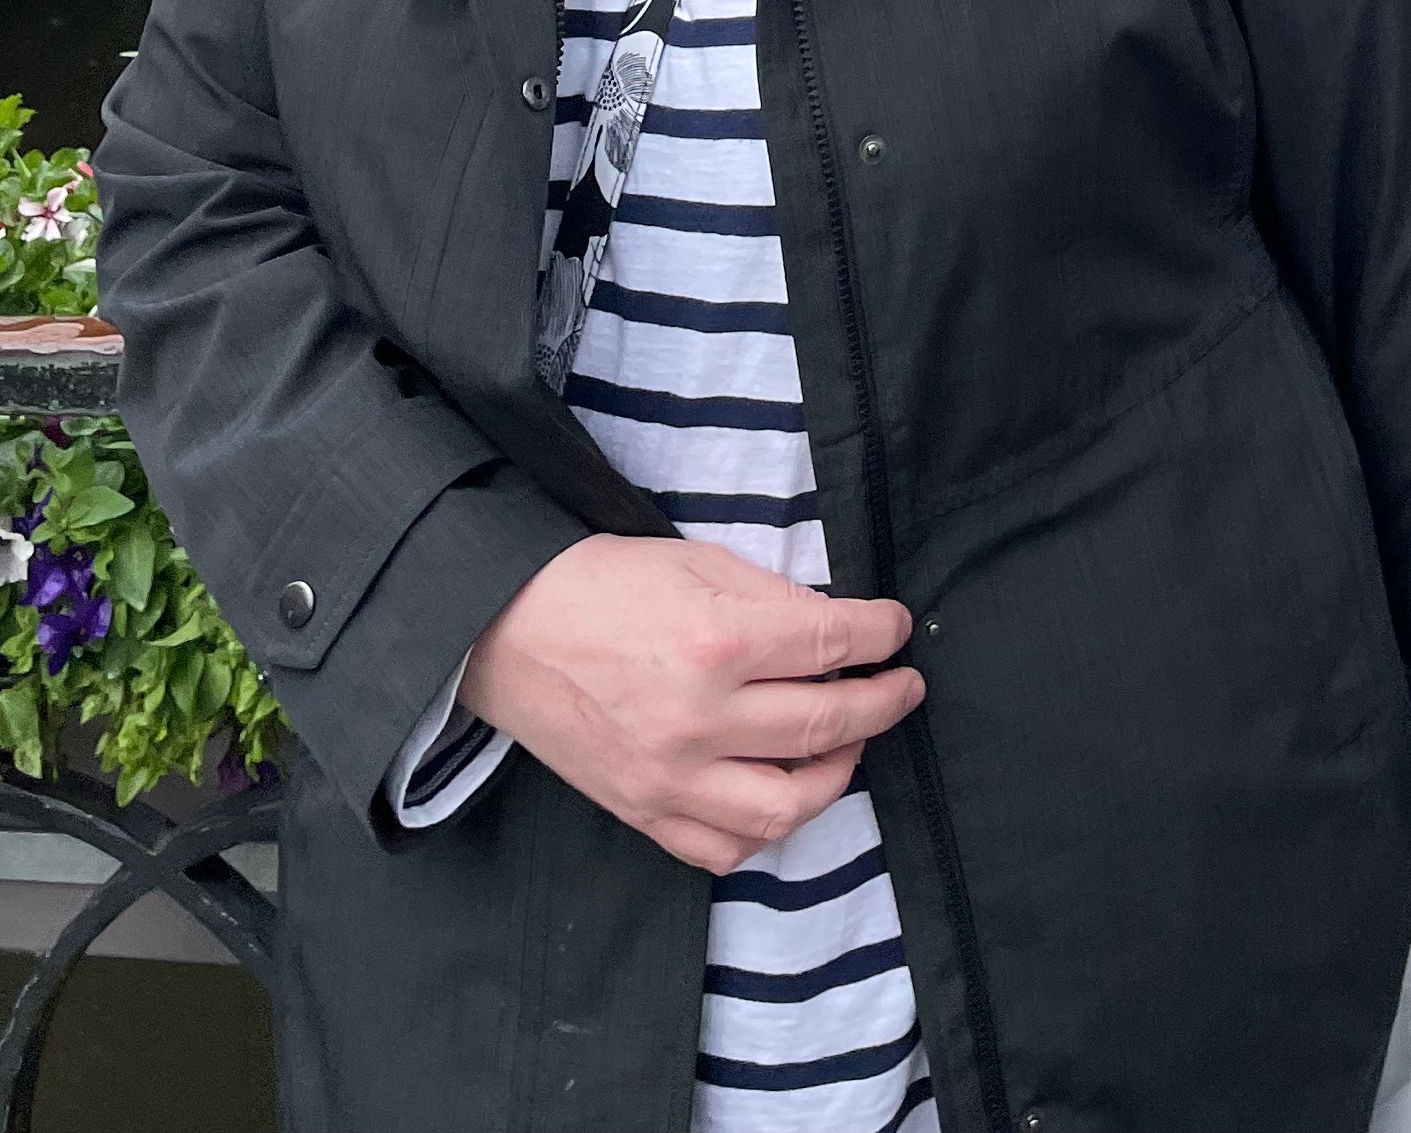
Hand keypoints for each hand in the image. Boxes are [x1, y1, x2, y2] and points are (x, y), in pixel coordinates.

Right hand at [463, 534, 923, 872]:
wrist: (508, 630)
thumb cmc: (603, 583)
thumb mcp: (696, 562)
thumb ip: (771, 599)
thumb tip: (835, 630)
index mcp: (715, 640)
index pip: (830, 645)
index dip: (879, 635)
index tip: (897, 628)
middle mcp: (698, 719)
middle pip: (823, 726)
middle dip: (881, 704)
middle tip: (902, 687)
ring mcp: (669, 777)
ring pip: (784, 808)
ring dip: (835, 776)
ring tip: (848, 743)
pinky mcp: (642, 812)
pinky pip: (722, 848)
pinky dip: (764, 829)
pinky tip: (781, 792)